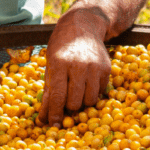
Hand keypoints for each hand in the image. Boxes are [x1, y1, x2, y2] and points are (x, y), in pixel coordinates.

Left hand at [38, 9, 110, 126]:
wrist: (82, 26)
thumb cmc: (61, 48)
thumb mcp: (49, 65)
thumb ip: (48, 92)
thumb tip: (43, 120)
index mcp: (59, 63)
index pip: (58, 96)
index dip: (56, 113)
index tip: (54, 124)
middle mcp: (78, 65)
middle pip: (75, 102)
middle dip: (69, 107)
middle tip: (66, 101)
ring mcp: (94, 67)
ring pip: (90, 101)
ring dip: (82, 102)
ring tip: (76, 91)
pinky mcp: (106, 69)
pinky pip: (100, 93)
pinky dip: (92, 93)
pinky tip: (86, 82)